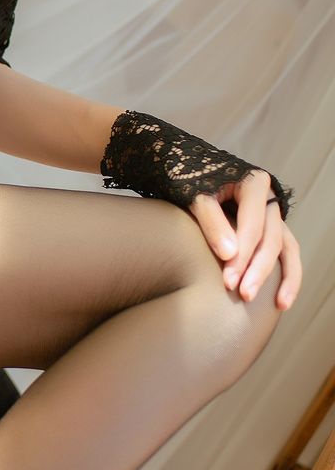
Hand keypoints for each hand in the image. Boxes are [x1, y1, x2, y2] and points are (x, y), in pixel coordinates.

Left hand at [189, 169, 302, 310]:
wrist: (183, 165)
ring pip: (285, 246)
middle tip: (244, 294)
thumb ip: (211, 221)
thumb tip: (230, 254)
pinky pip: (284, 250)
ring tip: (280, 305)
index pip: (253, 226)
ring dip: (284, 276)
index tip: (228, 281)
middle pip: (271, 238)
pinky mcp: (268, 226)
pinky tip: (281, 299)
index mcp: (254, 183)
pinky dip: (285, 272)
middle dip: (258, 269)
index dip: (243, 255)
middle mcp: (268, 198)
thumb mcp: (194, 193)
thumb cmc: (186, 177)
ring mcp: (270, 213)